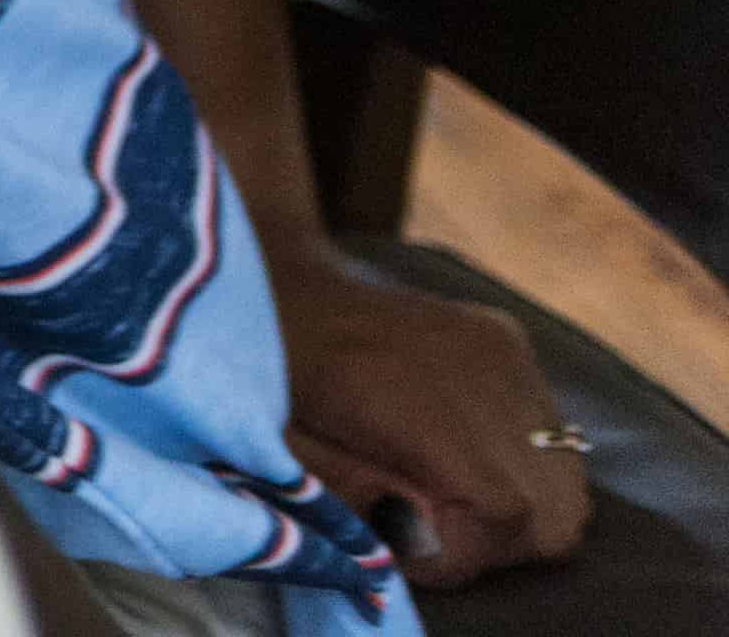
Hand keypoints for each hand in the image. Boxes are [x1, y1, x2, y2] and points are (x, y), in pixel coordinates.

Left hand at [274, 221, 586, 582]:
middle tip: (432, 521)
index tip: (405, 538)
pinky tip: (455, 440)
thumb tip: (426, 533)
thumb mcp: (290, 449)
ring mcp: (507, 354)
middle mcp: (484, 374)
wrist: (278, 279)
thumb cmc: (266, 372)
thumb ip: (359, 497)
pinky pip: (550, 432)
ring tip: (446, 486)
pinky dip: (517, 456)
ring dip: (516, 502)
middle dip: (497, 538)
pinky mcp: (510, 340)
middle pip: (554, 512)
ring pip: (564, 479)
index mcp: (419, 400)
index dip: (460, 551)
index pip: (506, 516)